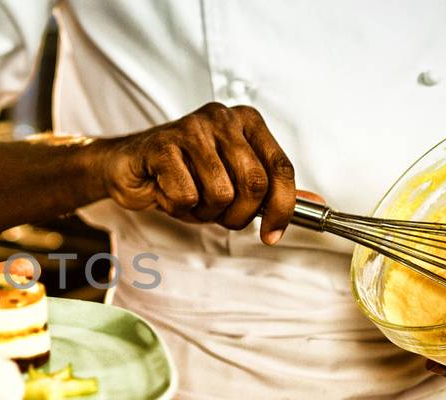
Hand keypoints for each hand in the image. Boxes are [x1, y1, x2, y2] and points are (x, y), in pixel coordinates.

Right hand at [89, 102, 295, 243]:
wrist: (128, 167)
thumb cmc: (183, 174)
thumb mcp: (233, 182)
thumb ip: (273, 192)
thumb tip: (317, 207)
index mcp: (248, 122)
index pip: (282, 169)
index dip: (282, 209)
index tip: (272, 235)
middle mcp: (223, 118)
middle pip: (254, 185)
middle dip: (237, 215)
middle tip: (218, 215)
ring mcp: (191, 128)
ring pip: (220, 194)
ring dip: (203, 212)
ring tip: (189, 198)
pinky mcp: (162, 144)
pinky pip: (185, 196)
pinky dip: (176, 207)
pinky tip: (166, 191)